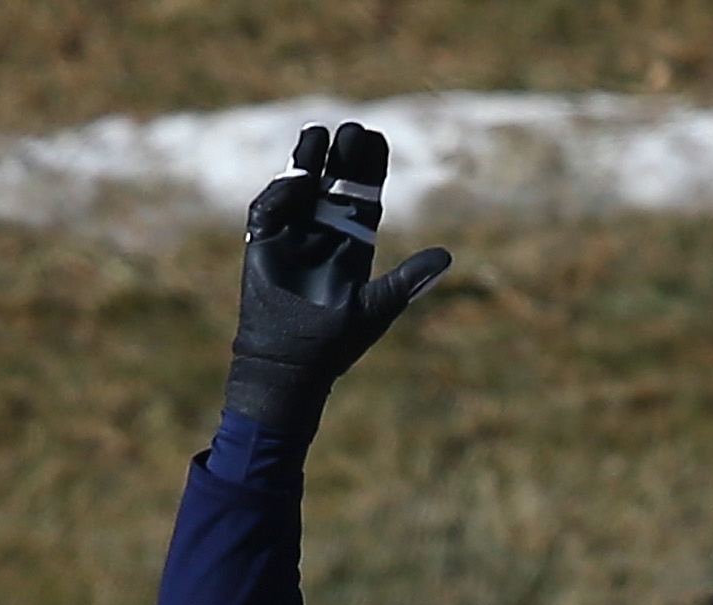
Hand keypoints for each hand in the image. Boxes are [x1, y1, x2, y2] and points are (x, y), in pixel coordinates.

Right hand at [225, 122, 452, 433]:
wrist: (291, 365)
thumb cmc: (336, 344)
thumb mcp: (378, 307)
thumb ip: (410, 280)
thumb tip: (447, 256)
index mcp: (353, 244)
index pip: (364, 195)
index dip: (370, 167)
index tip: (376, 139)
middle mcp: (324, 233)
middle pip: (335, 183)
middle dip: (343, 158)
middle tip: (353, 131)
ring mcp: (293, 236)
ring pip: (301, 186)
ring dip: (309, 160)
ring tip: (318, 133)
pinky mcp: (264, 243)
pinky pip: (271, 208)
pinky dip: (283, 192)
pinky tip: (298, 179)